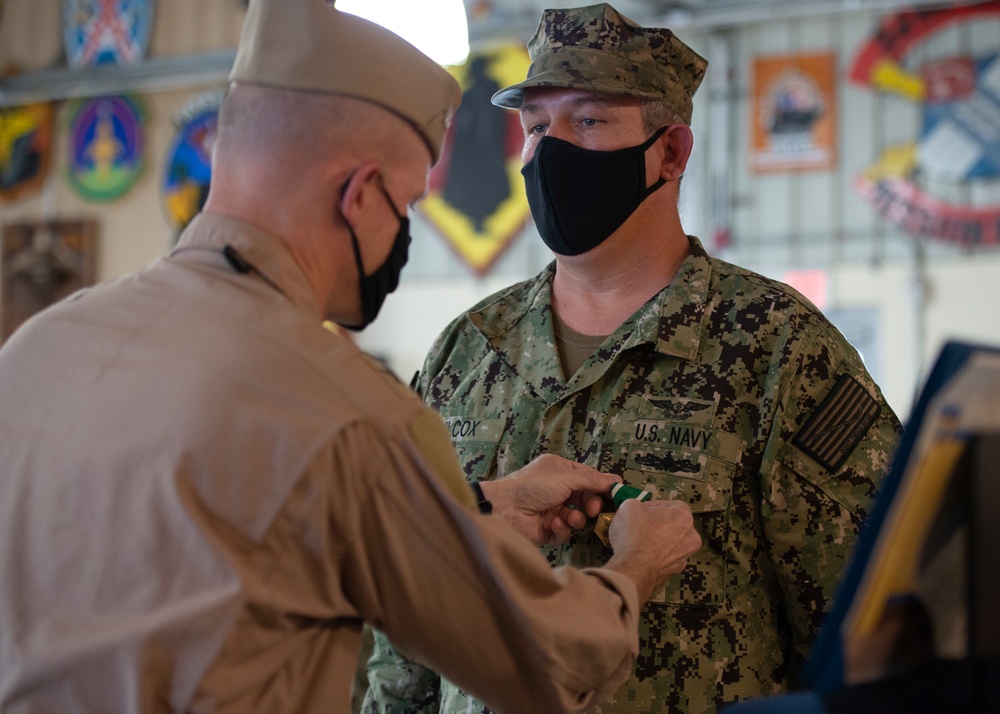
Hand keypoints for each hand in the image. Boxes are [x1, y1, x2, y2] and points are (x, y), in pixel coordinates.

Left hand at [479, 453, 618, 545]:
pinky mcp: (548, 530)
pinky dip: (562, 528)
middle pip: (586, 498)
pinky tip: (552, 524)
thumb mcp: (566, 477)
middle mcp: (557, 489)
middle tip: (592, 509)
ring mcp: (553, 510)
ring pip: (578, 517)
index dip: (601, 485)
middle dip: (590, 503)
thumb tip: (616, 480)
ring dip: (576, 517)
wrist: (505, 508)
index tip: (616, 493)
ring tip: (568, 517)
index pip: (588, 477)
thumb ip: (592, 480)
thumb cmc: (533, 485)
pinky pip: (565, 531)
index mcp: (560, 471)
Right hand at [603, 499, 700, 602]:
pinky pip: (664, 559)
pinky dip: (655, 556)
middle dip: (658, 524)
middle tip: (640, 525)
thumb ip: (637, 505)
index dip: (654, 506)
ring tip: (639, 542)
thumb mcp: (629, 506)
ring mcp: (684, 556)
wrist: (633, 568)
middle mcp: (690, 537)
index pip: (671, 505)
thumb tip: (637, 510)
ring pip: (671, 544)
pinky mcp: (674, 571)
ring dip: (657, 541)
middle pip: (674, 525)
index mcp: (683, 516)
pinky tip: (641, 555)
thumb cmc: (635, 535)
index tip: (642, 510)